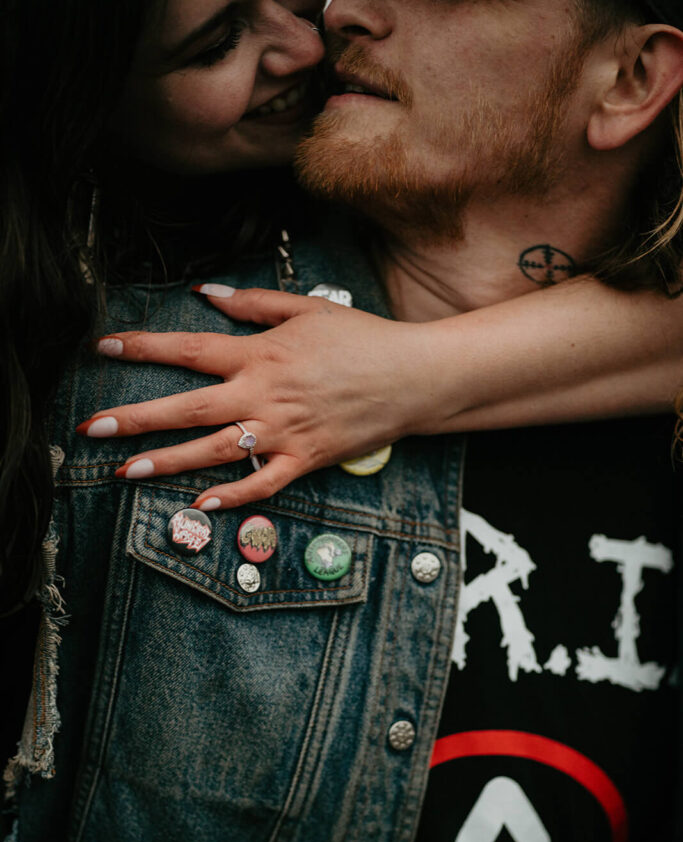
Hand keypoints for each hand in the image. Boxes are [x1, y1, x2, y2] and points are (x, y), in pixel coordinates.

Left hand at [77, 288, 422, 508]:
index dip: (143, 348)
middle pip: (188, 408)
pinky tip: (199, 505)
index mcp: (260, 355)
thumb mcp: (306, 308)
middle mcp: (263, 396)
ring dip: (166, 462)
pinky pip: (263, 484)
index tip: (103, 348)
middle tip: (92, 429)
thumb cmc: (361, 338)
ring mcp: (283, 432)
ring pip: (214, 452)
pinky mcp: (305, 460)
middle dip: (135, 418)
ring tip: (124, 472)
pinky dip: (232, 496)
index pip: (189, 350)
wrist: (412, 377)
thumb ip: (252, 303)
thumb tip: (205, 293)